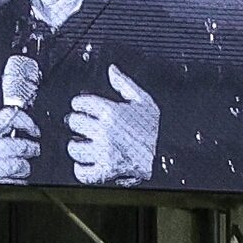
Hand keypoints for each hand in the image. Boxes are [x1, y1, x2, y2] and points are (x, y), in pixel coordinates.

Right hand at [0, 108, 39, 183]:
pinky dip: (17, 181)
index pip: (9, 116)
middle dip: (30, 148)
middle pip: (18, 144)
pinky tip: (10, 179)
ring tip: (21, 169)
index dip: (26, 121)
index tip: (33, 129)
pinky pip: (16, 182)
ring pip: (19, 164)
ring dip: (24, 167)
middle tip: (33, 150)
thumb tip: (15, 120)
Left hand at [68, 66, 158, 185]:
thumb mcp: (144, 102)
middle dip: (78, 123)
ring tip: (84, 144)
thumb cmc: (156, 131)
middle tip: (84, 126)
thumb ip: (124, 84)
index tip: (82, 107)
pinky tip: (86, 163)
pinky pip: (82, 172)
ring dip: (78, 146)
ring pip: (74, 148)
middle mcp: (104, 130)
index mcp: (112, 111)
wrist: (168, 156)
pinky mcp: (105, 171)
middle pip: (74, 122)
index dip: (80, 104)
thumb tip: (112, 70)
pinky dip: (81, 169)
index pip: (81, 102)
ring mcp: (103, 151)